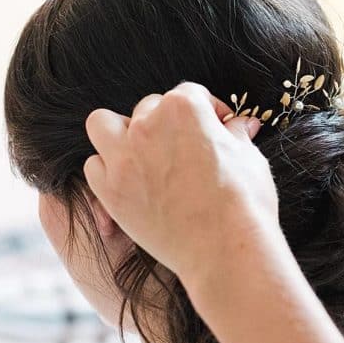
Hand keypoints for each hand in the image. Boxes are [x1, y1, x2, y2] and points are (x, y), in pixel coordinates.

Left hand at [82, 82, 287, 288]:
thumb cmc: (244, 202)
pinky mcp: (111, 192)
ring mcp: (124, 159)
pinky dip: (108, 169)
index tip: (218, 127)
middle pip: (148, 107)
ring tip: (142, 152)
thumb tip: (241, 125)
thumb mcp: (249, 158)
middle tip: (185, 146)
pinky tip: (131, 181)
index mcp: (184, 108)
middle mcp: (147, 126)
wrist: (225, 250)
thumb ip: (236, 135)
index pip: (190, 92)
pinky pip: (94, 166)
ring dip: (121, 133)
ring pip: (103, 125)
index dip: (208, 110)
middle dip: (167, 122)